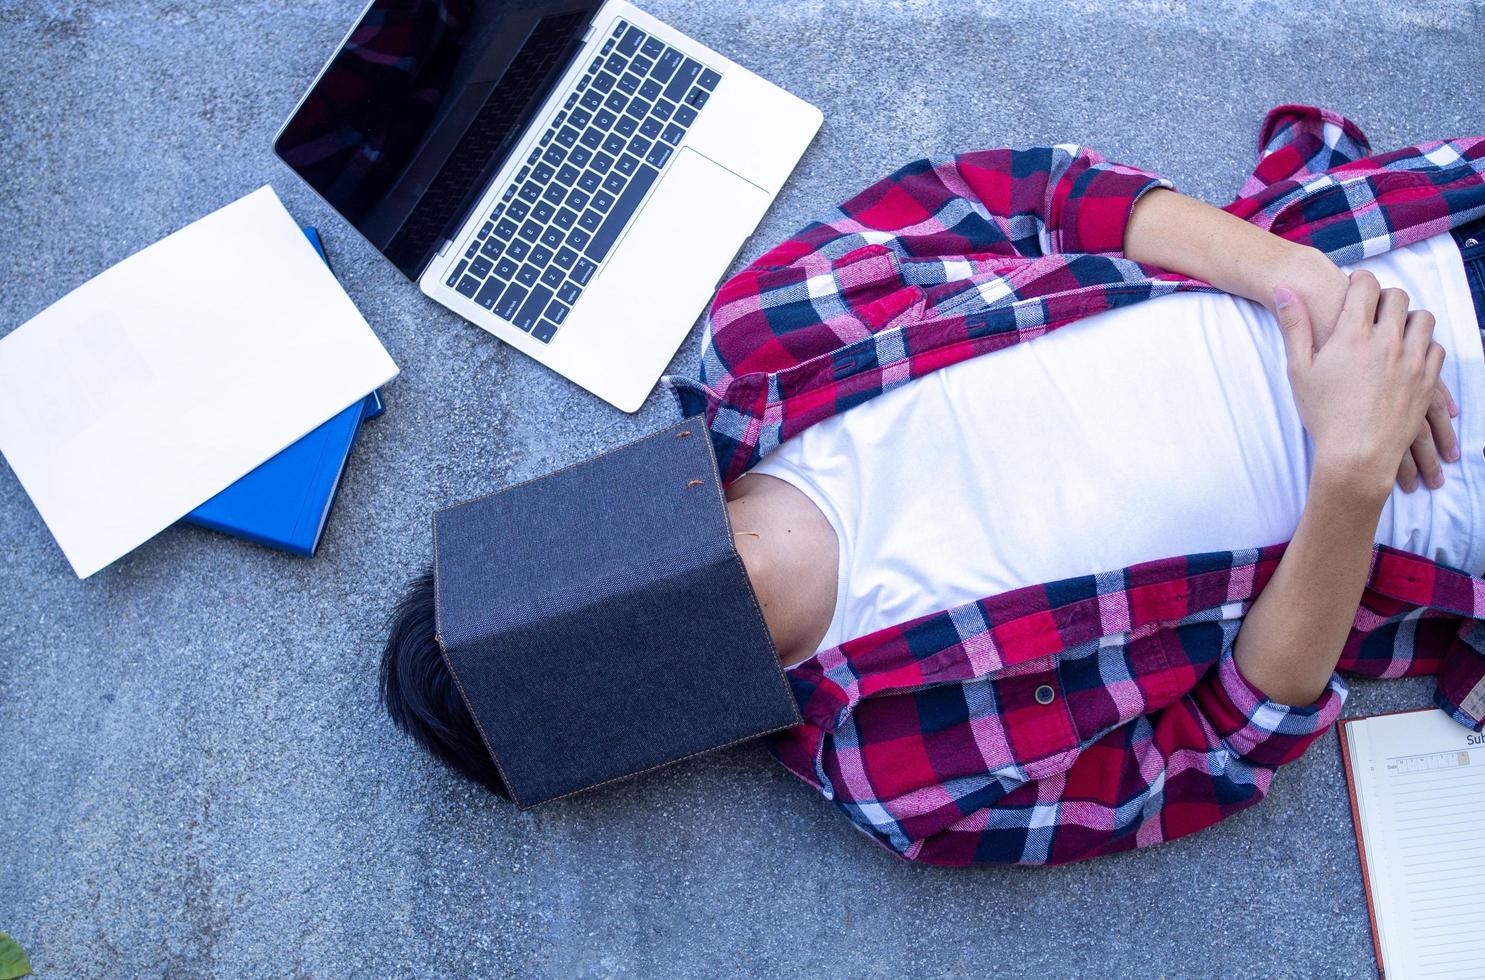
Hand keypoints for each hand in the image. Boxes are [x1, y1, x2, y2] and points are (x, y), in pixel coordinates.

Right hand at [1275, 271, 1446, 505]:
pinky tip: (1409, 356)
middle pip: (1397, 296)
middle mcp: (1387, 341)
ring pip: (1423, 318)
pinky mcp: (1428, 379)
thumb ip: (1294, 326)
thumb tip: (1283, 289)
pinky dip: (1424, 346)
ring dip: (1408, 319)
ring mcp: (1412, 359)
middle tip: (1373, 310)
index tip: (1354, 287)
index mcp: (1353, 334)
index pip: (1366, 285)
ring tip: (1394, 332)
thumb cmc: (1323, 414)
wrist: (1357, 454)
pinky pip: (1436, 347)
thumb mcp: (1299, 370)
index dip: (1359, 281)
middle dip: (1384, 297)